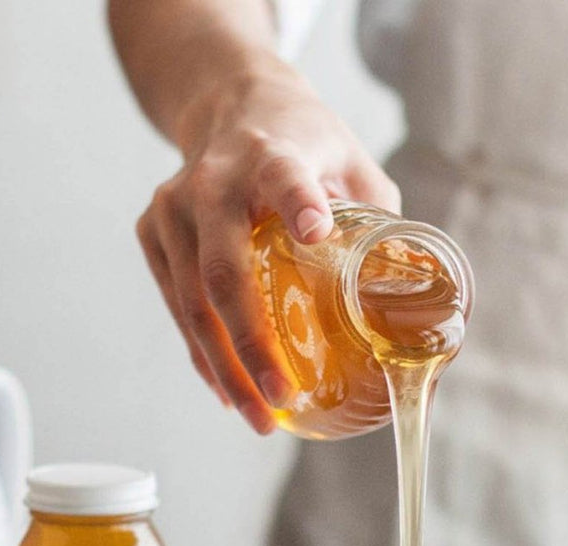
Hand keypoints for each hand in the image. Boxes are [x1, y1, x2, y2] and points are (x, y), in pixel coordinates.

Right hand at [136, 56, 400, 432]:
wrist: (229, 105)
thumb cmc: (302, 145)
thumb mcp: (354, 164)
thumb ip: (381, 223)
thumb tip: (416, 303)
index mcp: (271, 155)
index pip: (283, 176)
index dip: (297, 202)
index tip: (314, 229)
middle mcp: (212, 181)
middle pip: (224, 274)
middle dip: (251, 347)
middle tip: (280, 398)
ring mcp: (172, 208)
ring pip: (191, 304)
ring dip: (224, 369)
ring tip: (257, 418)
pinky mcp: (151, 233)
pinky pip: (176, 307)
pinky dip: (202, 354)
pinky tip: (227, 390)